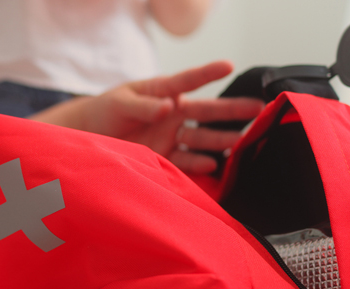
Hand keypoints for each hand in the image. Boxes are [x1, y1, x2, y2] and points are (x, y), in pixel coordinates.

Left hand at [82, 61, 263, 173]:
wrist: (91, 138)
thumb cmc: (106, 111)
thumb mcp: (120, 103)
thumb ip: (143, 106)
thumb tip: (168, 107)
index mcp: (163, 92)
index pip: (189, 80)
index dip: (208, 73)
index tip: (229, 66)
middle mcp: (173, 114)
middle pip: (206, 111)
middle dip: (232, 110)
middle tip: (258, 109)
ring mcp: (171, 136)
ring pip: (201, 137)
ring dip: (221, 139)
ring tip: (241, 141)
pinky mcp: (165, 157)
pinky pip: (186, 161)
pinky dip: (199, 163)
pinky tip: (213, 163)